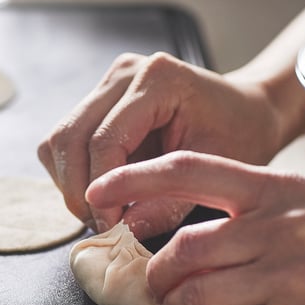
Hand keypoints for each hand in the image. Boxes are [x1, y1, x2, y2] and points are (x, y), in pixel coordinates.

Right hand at [38, 52, 285, 239]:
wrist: (246, 110)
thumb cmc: (240, 135)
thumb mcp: (212, 174)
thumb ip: (165, 205)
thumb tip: (122, 231)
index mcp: (157, 79)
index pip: (104, 141)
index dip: (100, 192)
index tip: (111, 228)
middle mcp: (124, 73)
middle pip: (69, 137)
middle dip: (78, 191)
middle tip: (101, 225)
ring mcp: (108, 83)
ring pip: (58, 139)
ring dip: (71, 182)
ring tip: (103, 210)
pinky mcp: (99, 99)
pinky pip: (65, 140)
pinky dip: (73, 172)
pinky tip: (102, 190)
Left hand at [86, 151, 304, 304]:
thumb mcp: (302, 209)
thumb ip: (243, 213)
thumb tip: (181, 237)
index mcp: (274, 189)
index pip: (188, 169)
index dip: (135, 178)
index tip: (102, 189)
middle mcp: (276, 226)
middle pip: (184, 244)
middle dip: (156, 269)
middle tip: (153, 280)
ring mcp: (281, 274)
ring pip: (195, 288)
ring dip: (171, 301)